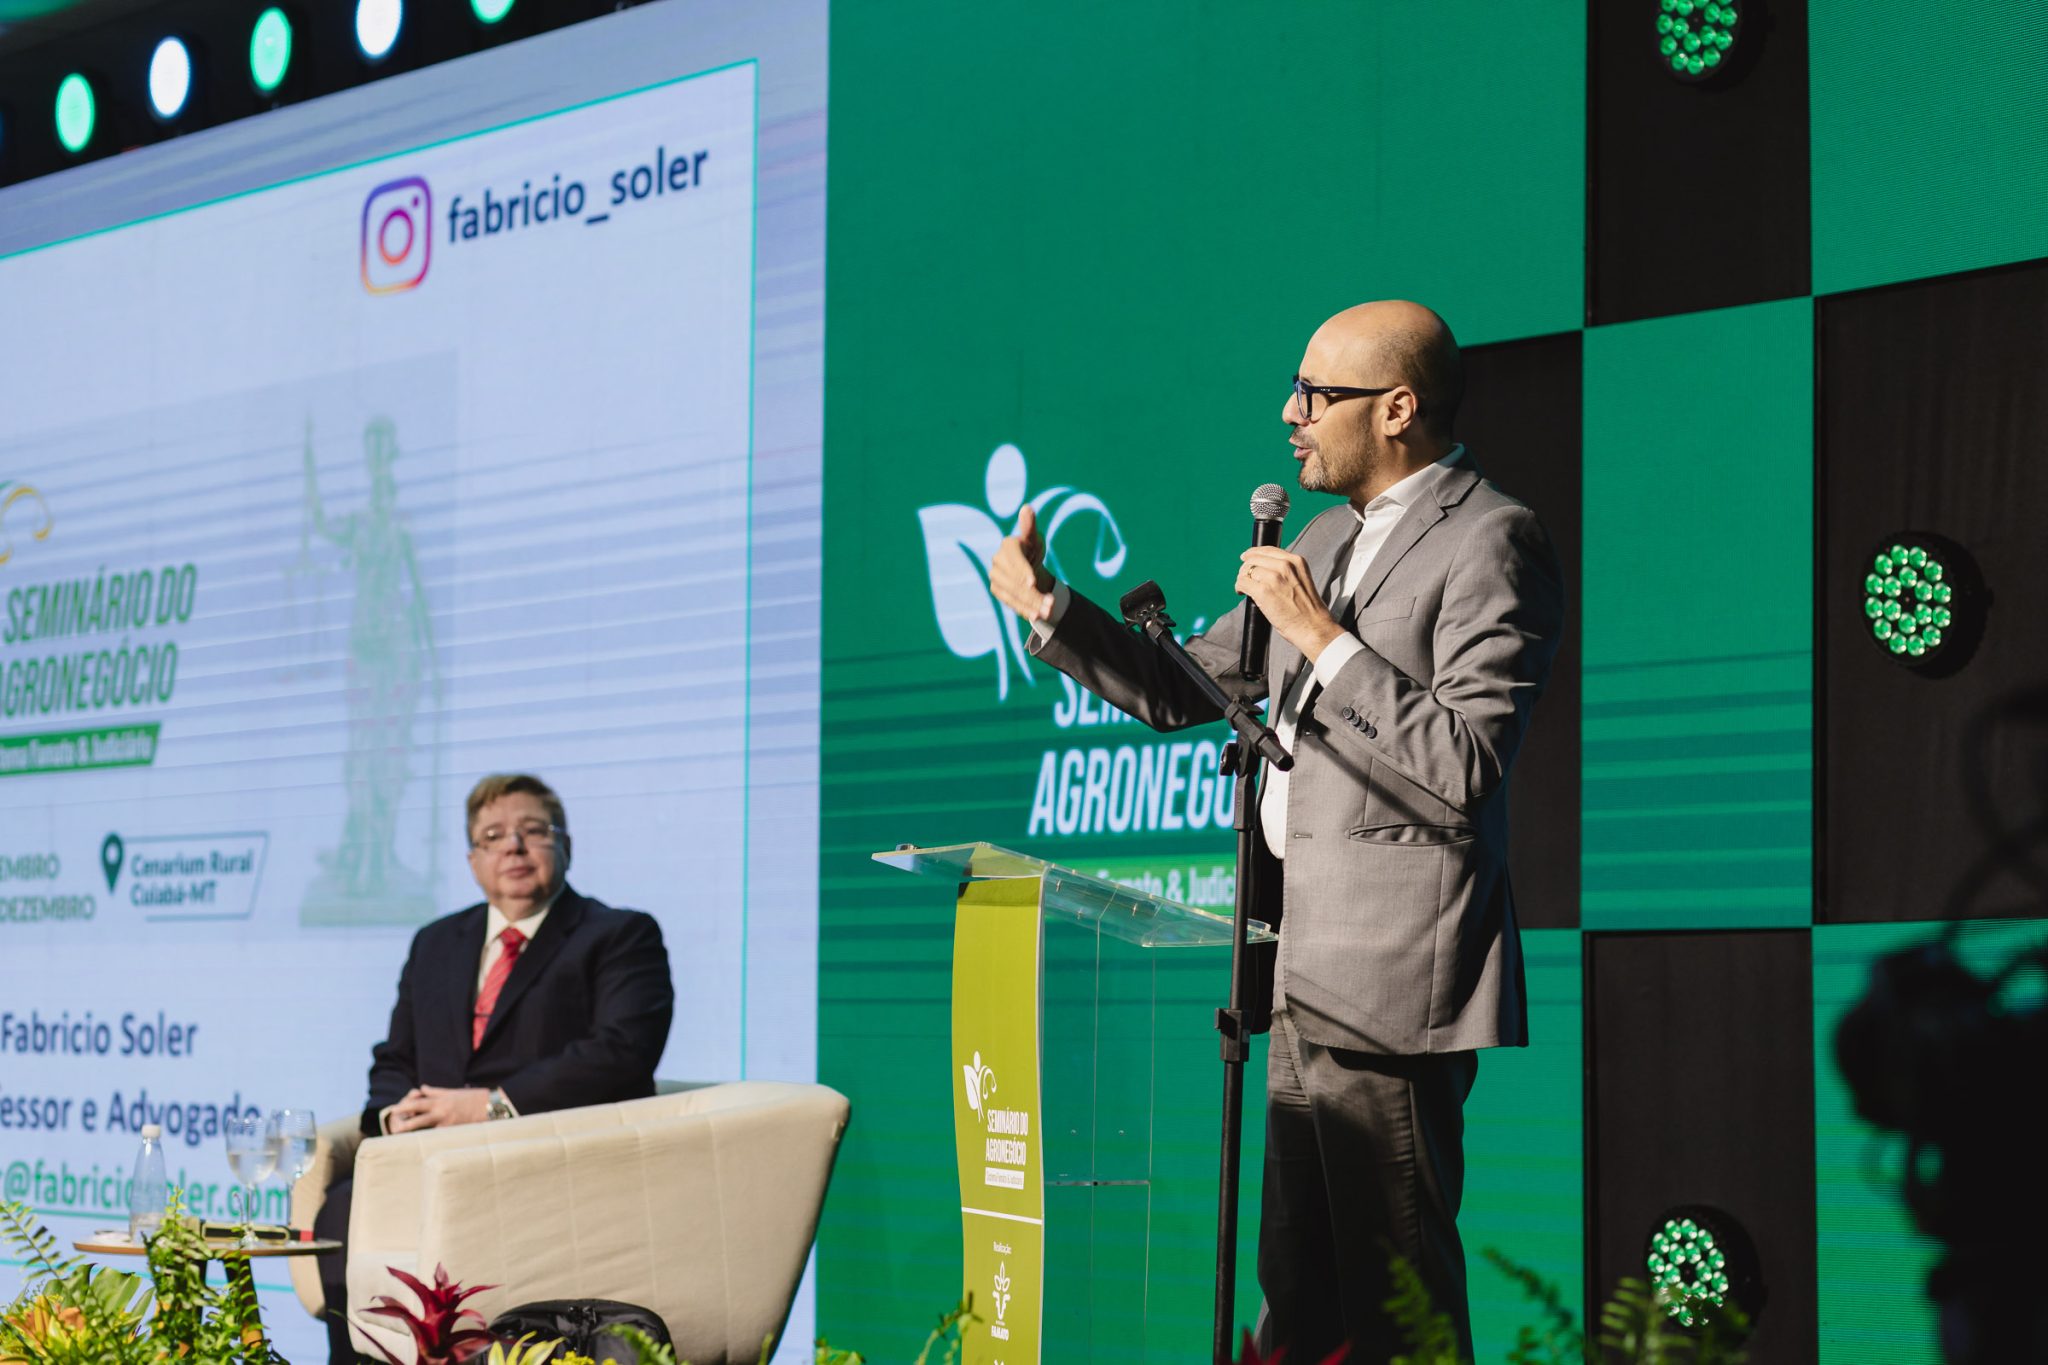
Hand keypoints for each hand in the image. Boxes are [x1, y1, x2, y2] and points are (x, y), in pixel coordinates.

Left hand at [386, 1085, 489, 1131]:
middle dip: (405, 1124)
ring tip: (405, 1140)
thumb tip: (422, 1088)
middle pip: (419, 1119)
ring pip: (427, 1130)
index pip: (418, 1103)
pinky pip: (439, 1137)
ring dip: (415, 1134)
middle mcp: (442, 1112)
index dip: (405, 1106)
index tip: (395, 1109)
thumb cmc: (471, 1097)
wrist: (489, 1106)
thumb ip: (435, 1092)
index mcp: (440, 1101)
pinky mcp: (454, 1131)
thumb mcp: (452, 1091)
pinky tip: (424, 1146)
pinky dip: (431, 1140)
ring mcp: (447, 1123)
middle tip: (394, 1128)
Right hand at [990, 503, 1056, 622]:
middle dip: (1033, 594)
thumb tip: (1027, 507)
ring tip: (1048, 612)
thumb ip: (1029, 526)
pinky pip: (1011, 602)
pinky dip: (1024, 609)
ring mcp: (995, 577)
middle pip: (1016, 581)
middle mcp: (997, 562)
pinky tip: (1037, 616)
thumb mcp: (1034, 538)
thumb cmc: (1031, 548)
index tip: (1033, 582)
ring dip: (1032, 604)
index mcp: (1007, 546)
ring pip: (1014, 594)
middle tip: (1051, 603)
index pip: (1014, 560)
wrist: (1026, 564)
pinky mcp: (997, 590)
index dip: (1023, 571)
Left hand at [1237, 546, 1346, 660]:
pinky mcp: (1263, 591)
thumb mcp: (1302, 580)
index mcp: (1296, 561)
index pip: (1268, 549)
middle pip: (1254, 558)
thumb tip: (1265, 569)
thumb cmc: (1308, 610)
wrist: (1313, 627)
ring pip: (1247, 570)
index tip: (1246, 557)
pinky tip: (1241, 593)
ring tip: (1244, 588)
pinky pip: (1242, 582)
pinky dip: (1239, 587)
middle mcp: (1285, 566)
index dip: (1253, 553)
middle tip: (1244, 577)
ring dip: (1242, 578)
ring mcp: (1274, 578)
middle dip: (1246, 567)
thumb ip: (1287, 571)